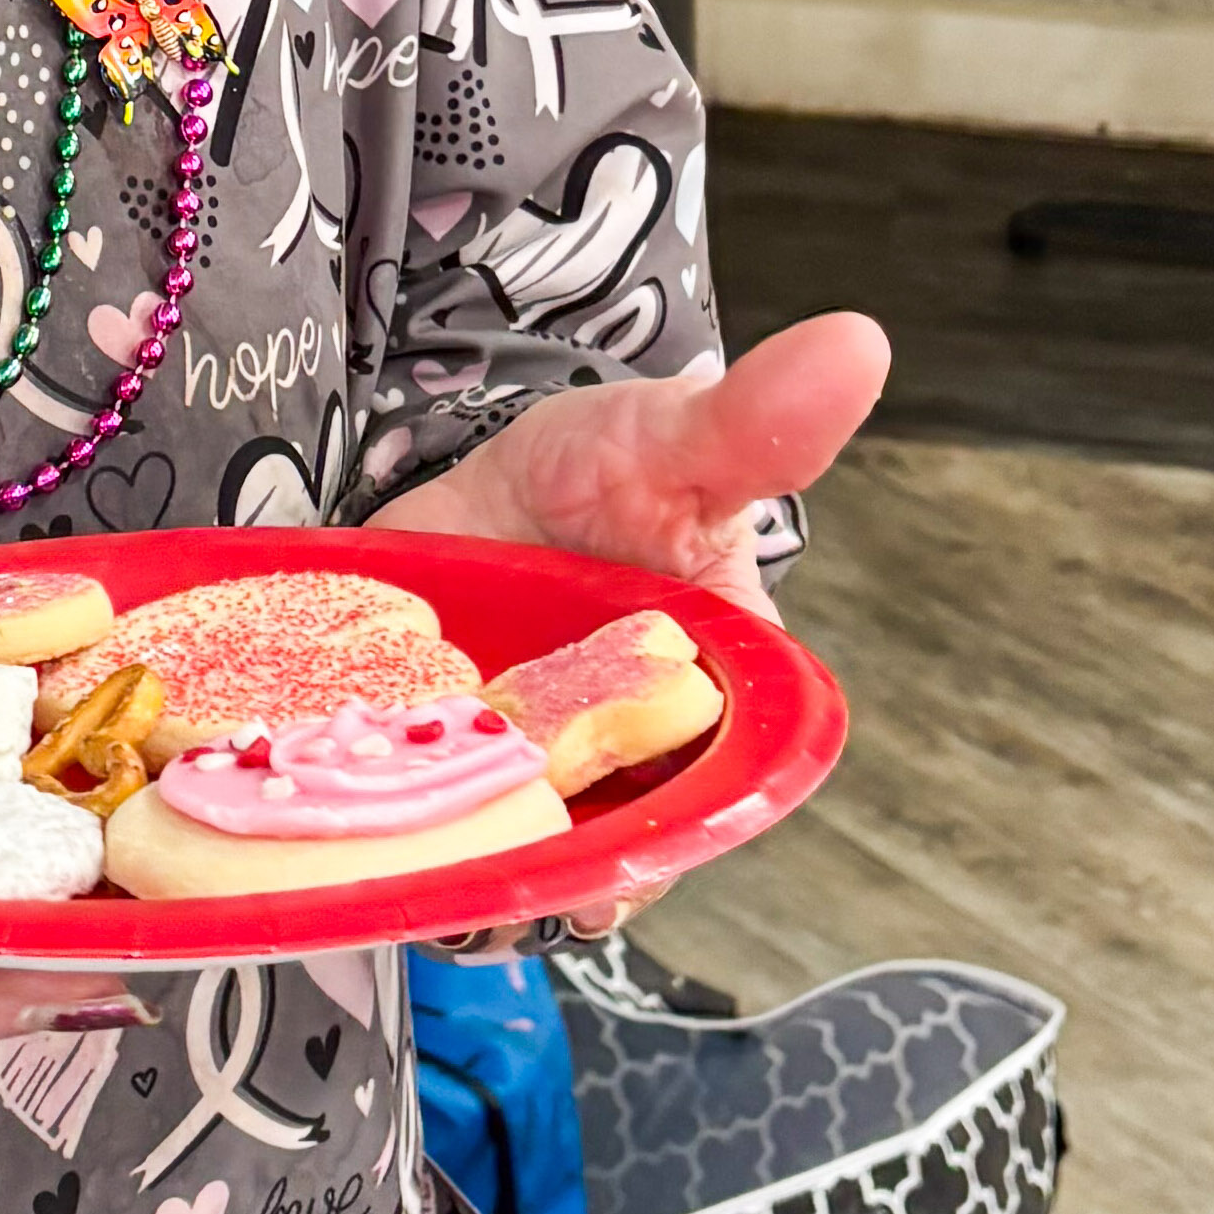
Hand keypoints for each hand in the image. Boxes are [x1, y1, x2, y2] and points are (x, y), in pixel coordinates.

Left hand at [371, 310, 888, 939]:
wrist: (488, 466)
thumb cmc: (613, 466)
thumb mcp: (674, 440)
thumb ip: (755, 422)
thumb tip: (857, 345)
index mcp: (721, 711)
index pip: (712, 805)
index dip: (665, 836)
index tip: (612, 850)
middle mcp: (635, 768)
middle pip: (607, 855)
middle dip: (553, 868)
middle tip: (493, 857)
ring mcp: (537, 780)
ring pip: (515, 861)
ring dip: (470, 868)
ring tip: (422, 857)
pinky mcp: (452, 773)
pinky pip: (431, 836)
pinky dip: (395, 842)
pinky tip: (356, 836)